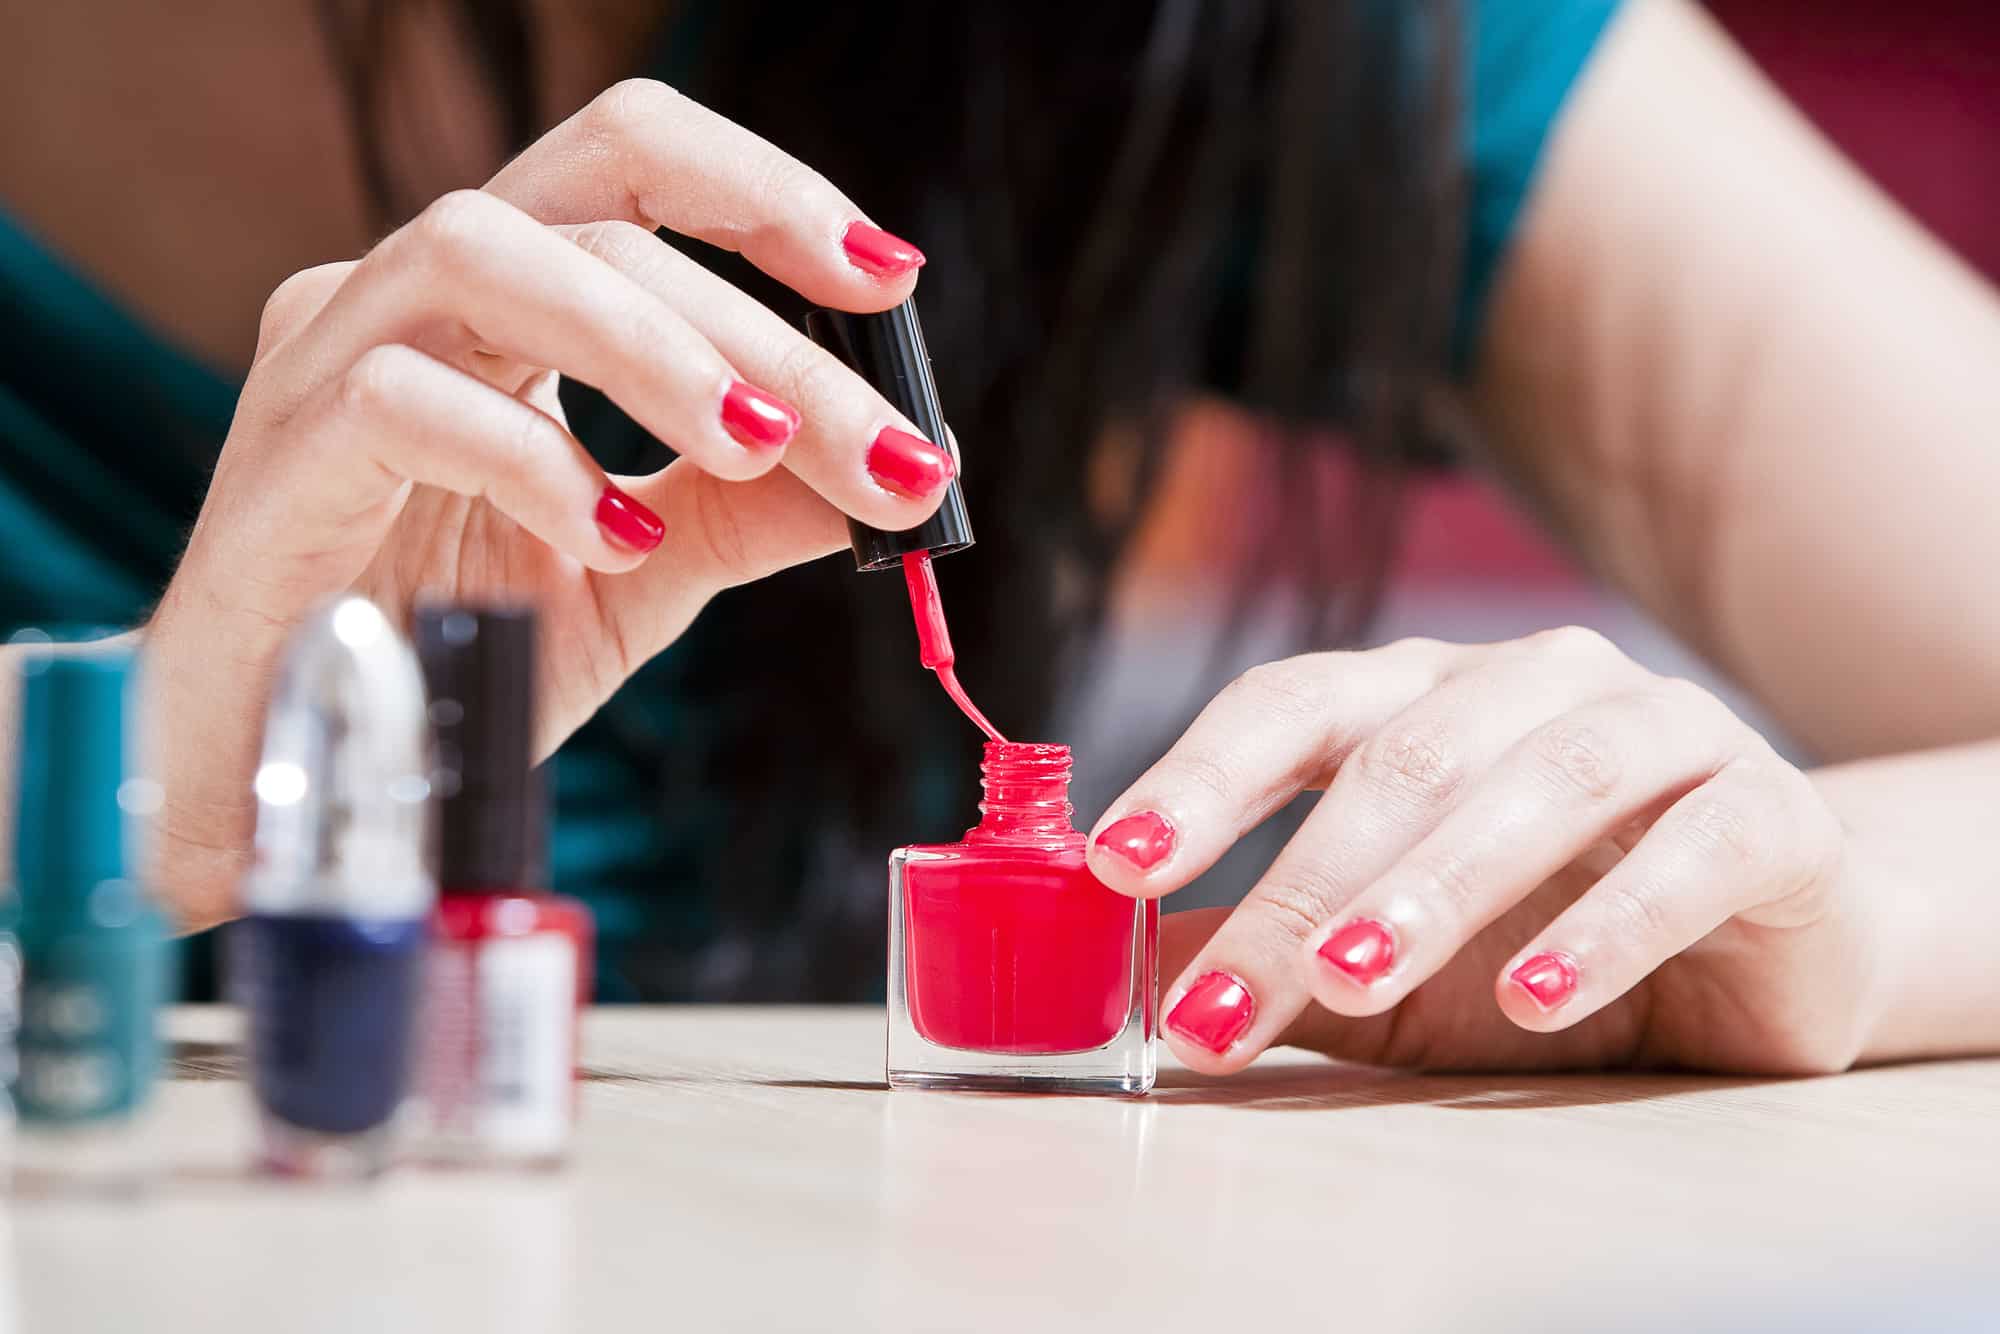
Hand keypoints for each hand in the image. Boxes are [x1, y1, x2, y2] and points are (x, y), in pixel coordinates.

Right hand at [146, 81, 952, 927]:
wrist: (304, 771)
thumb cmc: (453, 650)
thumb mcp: (640, 574)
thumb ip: (751, 510)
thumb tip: (910, 468)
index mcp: (507, 305)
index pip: (633, 171)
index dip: (765, 195)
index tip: (888, 280)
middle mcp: (416, 297)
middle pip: (597, 216)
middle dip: (763, 326)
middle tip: (879, 446)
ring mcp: (332, 358)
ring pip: (487, 253)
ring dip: (650, 347)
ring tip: (753, 449)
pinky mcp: (280, 457)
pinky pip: (401, 404)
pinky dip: (532, 460)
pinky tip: (613, 538)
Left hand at [1085, 629, 1879, 1075]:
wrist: (1768, 959)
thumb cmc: (1546, 946)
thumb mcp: (1392, 970)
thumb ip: (1279, 957)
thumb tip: (1145, 983)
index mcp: (1421, 696)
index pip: (1291, 706)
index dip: (1199, 779)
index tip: (1117, 866)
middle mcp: (1530, 684)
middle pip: (1397, 760)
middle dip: (1299, 887)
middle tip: (1222, 1002)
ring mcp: (1658, 728)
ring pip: (1537, 783)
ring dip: (1435, 888)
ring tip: (1355, 978)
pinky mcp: (1774, 810)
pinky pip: (1692, 850)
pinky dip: (1610, 925)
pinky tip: (1539, 997)